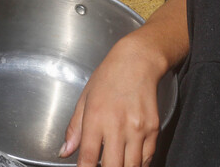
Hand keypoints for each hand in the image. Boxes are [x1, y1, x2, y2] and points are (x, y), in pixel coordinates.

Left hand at [61, 34, 168, 166]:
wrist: (137, 62)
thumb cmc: (108, 78)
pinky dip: (139, 165)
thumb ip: (74, 129)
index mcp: (96, 117)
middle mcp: (118, 125)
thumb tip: (65, 151)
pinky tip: (130, 162)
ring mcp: (138, 129)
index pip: (88, 156)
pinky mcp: (154, 129)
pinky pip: (148, 158)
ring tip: (116, 164)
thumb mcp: (84, 99)